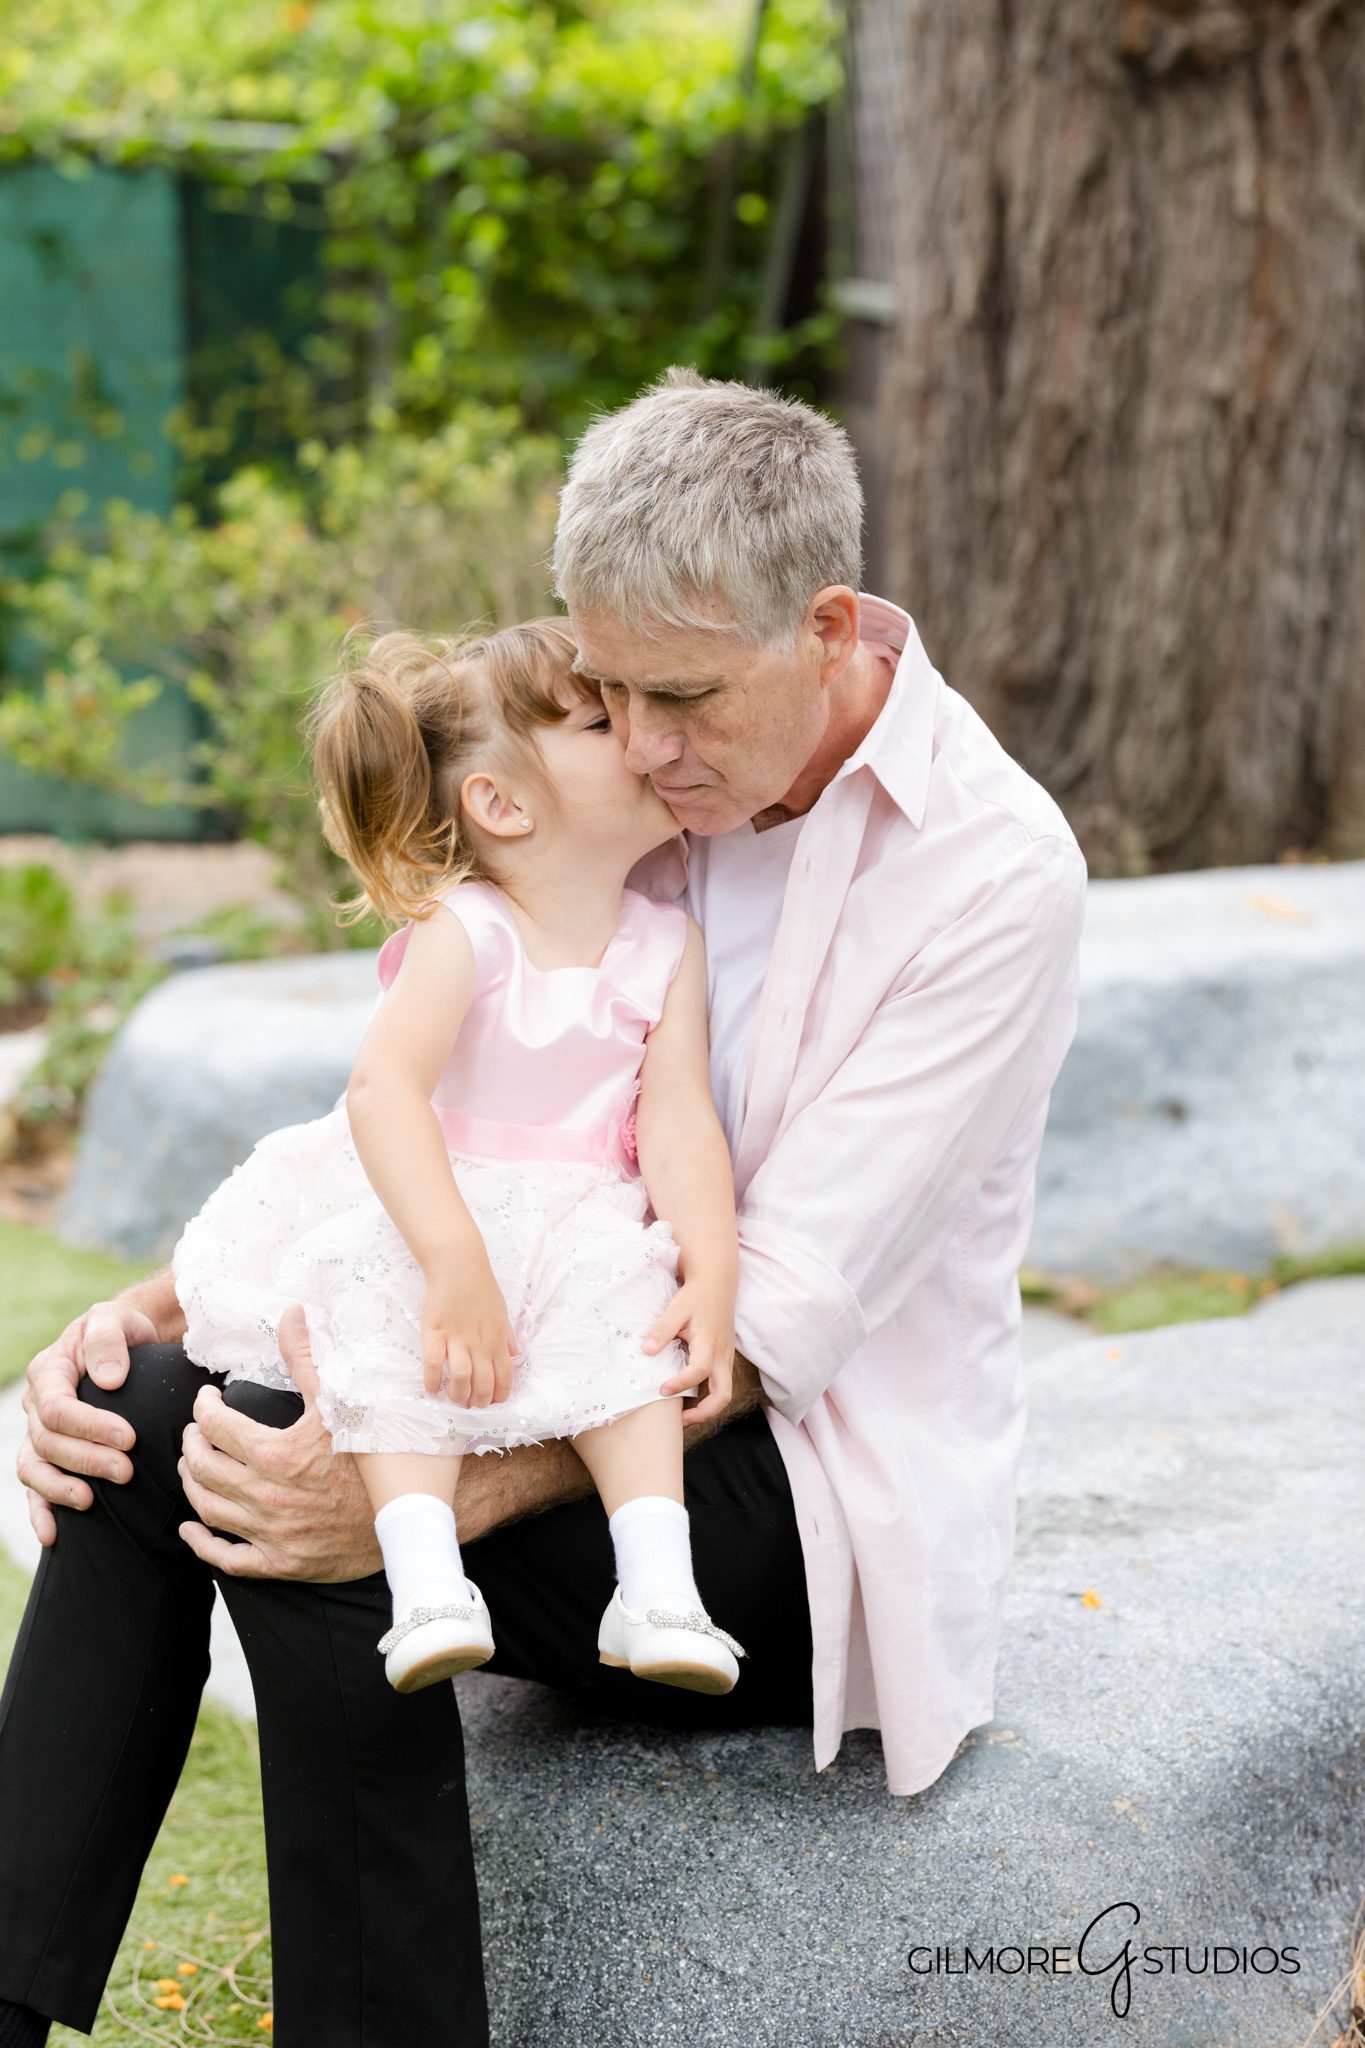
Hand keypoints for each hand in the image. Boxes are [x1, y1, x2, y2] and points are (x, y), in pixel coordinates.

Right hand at [17, 1299, 158, 1544]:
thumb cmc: (121, 1330)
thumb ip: (109, 1340)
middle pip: (48, 1442)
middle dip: (86, 1459)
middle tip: (127, 1471)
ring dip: (60, 1488)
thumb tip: (109, 1380)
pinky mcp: (48, 1455)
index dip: (90, 1427)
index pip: (57, 1407)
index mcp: (48, 1370)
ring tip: (91, 1501)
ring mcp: (37, 1432)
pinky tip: (54, 1534)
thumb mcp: (116, 1319)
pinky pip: (33, 1486)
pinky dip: (40, 1511)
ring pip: (34, 1467)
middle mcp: (35, 1404)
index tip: (130, 1437)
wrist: (124, 1344)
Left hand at [177, 1304, 379, 1581]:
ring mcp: (272, 1533)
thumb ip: (307, 1359)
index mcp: (277, 1454)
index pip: (216, 1426)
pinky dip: (201, 1543)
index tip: (207, 1399)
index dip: (204, 1407)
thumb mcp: (342, 1402)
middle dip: (192, 1444)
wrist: (411, 1513)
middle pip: (203, 1467)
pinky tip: (191, 1529)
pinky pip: (227, 1558)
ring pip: (208, 1508)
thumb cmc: (375, 1455)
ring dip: (191, 1484)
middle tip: (196, 1431)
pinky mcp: (282, 1562)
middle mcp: (267, 1495)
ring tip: (193, 1466)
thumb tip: (290, 1313)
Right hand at [420, 1264, 517, 1408]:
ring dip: (458, 1394)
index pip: (504, 1376)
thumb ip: (508, 1335)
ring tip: (454, 1399)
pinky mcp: (434, 1332)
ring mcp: (456, 1338)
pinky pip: (432, 1363)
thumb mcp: (502, 1311)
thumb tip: (517, 1354)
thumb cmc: (480, 1287)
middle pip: (483, 1382)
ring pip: (460, 1377)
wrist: (458, 1264)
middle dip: (479, 1401)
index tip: (493, 1403)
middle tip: (472, 1405)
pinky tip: (431, 1389)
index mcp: (497, 1338)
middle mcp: (479, 1342)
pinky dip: (432, 1381)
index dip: (500, 1395)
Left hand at [643, 1280, 734, 1426]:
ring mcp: (726, 1358)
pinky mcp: (724, 1358)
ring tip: (683, 1415)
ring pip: (724, 1392)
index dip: (680, 1383)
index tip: (661, 1389)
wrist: (717, 1282)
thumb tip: (645, 1351)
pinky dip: (708, 1395)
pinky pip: (720, 1383)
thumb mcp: (676, 1308)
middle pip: (724, 1395)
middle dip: (704, 1413)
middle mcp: (722, 1354)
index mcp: (709, 1342)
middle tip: (681, 1420)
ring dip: (707, 1407)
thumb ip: (662, 1330)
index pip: (699, 1371)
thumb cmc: (696, 1295)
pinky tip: (688, 1395)